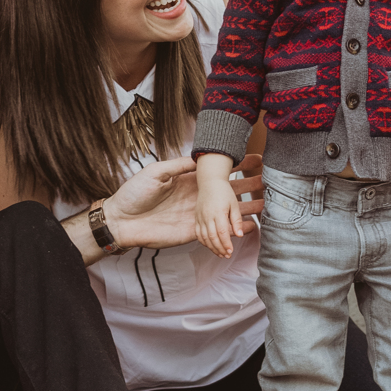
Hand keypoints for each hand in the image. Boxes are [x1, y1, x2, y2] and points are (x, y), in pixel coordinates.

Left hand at [102, 154, 263, 249]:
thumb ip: (178, 166)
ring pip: (227, 212)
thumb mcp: (155, 173)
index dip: (236, 167)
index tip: (254, 159)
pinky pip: (218, 231)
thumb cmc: (134, 194)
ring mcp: (196, 215)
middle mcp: (196, 198)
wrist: (122, 221)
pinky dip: (235, 229)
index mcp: (188, 181)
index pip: (217, 173)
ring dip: (247, 208)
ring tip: (266, 204)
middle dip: (248, 186)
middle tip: (268, 181)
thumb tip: (198, 158)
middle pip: (227, 192)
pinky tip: (250, 226)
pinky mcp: (194, 232)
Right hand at [193, 154, 243, 257]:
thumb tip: (240, 235)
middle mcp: (207, 216)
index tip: (231, 251)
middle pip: (212, 237)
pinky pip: (198, 233)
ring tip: (220, 254)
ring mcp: (200, 217)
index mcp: (218, 212)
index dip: (226, 244)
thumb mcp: (234, 204)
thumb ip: (237, 220)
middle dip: (220, 248)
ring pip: (204, 237)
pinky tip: (210, 246)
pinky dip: (203, 242)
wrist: (210, 181)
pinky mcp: (196, 218)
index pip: (222, 232)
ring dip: (212, 248)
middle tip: (227, 255)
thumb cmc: (224, 192)